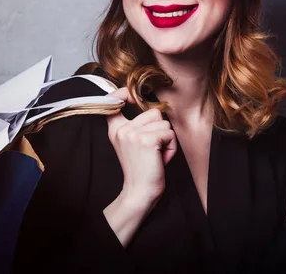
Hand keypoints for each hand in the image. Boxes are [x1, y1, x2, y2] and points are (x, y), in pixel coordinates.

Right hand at [106, 87, 176, 205]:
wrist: (140, 191)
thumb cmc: (142, 168)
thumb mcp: (133, 143)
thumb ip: (137, 125)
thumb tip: (152, 106)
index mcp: (116, 129)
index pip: (114, 101)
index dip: (123, 93)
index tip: (129, 95)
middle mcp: (122, 129)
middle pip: (154, 112)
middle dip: (160, 129)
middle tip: (152, 149)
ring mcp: (133, 134)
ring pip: (164, 123)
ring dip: (167, 139)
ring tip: (156, 154)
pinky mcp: (147, 140)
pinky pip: (170, 134)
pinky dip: (171, 147)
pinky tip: (161, 158)